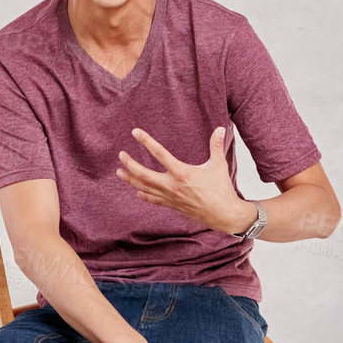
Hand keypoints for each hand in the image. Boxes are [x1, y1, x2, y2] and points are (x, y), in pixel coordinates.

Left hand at [116, 127, 253, 235]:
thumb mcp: (219, 165)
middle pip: (145, 174)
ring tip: (119, 172)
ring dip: (131, 180)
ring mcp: (171, 197)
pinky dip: (144, 195)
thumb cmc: (222, 189)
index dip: (146, 141)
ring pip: (145, 188)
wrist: (223, 215)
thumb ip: (216, 146)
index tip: (135, 132)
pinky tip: (137, 191)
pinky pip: (154, 200)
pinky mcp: (173, 205)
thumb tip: (219, 128)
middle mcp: (173, 185)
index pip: (160, 153)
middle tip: (121, 155)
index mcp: (182, 173)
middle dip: (130, 164)